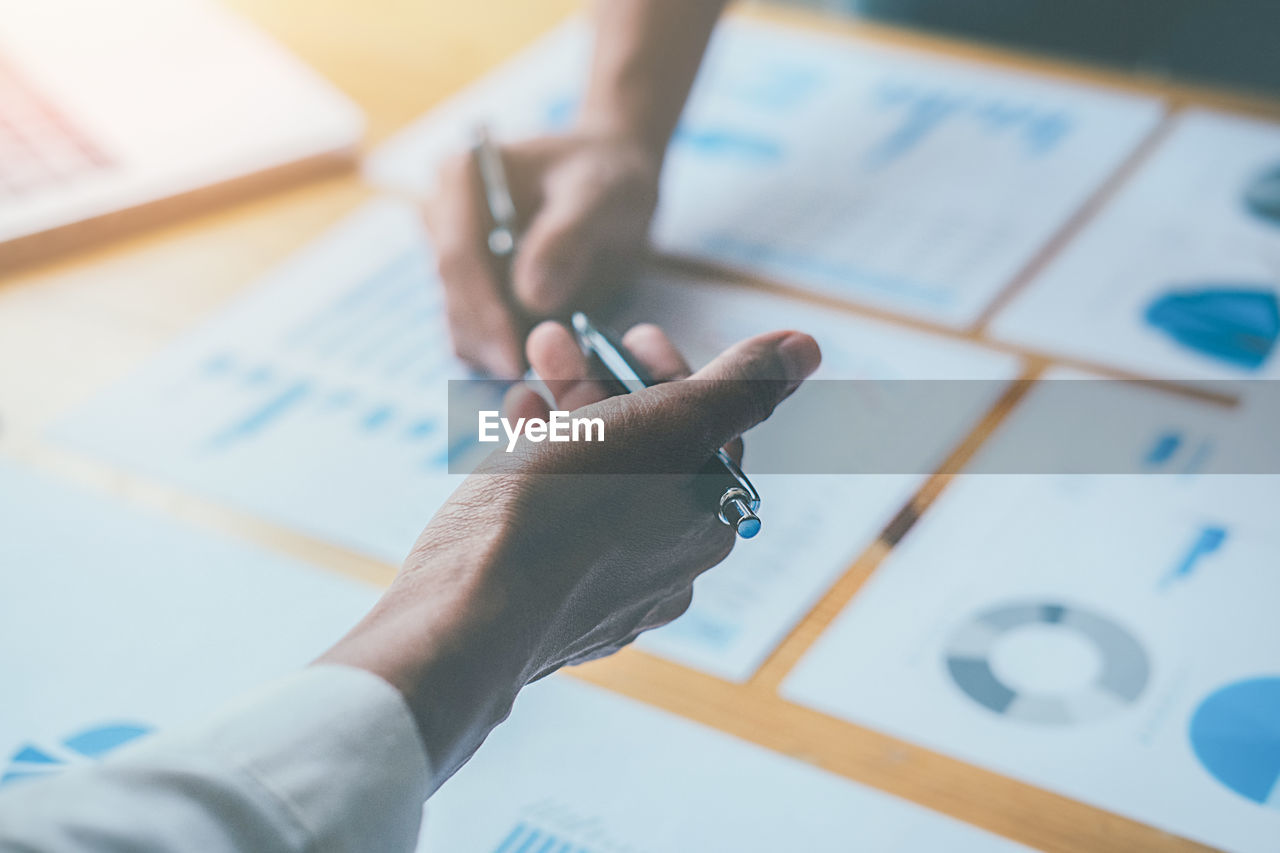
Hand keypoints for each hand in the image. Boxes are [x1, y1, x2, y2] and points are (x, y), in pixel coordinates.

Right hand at [319, 323, 819, 786]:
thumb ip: (742, 385)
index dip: (674, 371)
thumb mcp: (668, 422)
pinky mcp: (542, 598)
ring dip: (568, 408)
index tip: (634, 335)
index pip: (709, 430)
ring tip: (533, 363)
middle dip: (608, 383)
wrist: (474, 609)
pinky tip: (516, 417)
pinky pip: (551, 513)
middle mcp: (666, 564)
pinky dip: (537, 456)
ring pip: (594, 477)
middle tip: (566, 338)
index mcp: (708, 522)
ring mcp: (601, 587)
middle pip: (646, 448)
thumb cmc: (573, 509)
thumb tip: (807, 347)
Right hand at [424, 132, 661, 378]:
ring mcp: (450, 254)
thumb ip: (565, 239)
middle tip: (531, 379)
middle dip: (489, 342)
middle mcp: (442, 216)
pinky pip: (475, 332)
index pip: (458, 256)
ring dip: (494, 354)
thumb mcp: (597, 195)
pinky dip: (501, 353)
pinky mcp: (468, 287)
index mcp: (462, 178)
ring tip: (543, 373)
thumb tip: (531, 298)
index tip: (514, 357)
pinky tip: (536, 364)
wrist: (609, 181)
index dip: (483, 312)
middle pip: (452, 295)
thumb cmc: (606, 176)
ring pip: (459, 321)